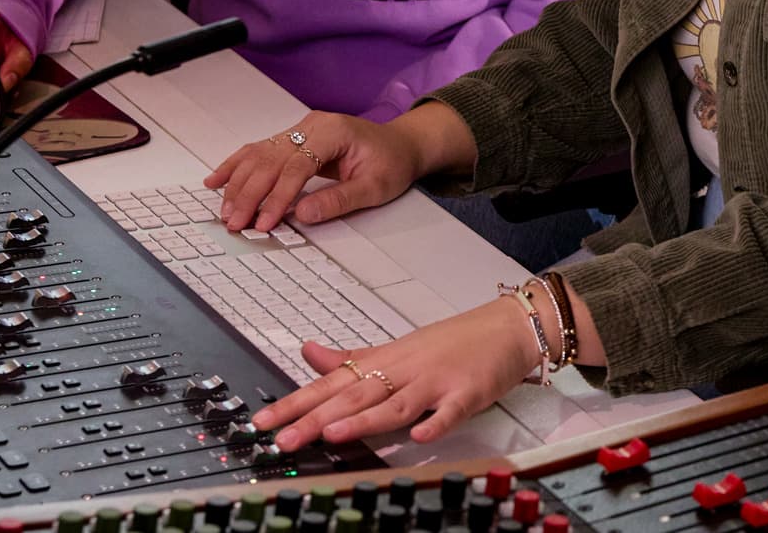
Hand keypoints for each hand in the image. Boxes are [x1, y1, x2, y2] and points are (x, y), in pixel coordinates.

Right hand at [203, 112, 419, 231]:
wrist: (401, 144)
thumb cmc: (392, 162)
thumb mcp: (375, 187)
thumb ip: (339, 200)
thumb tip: (303, 215)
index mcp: (334, 131)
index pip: (297, 165)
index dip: (278, 196)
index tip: (264, 222)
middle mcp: (312, 125)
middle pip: (271, 159)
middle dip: (250, 193)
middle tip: (235, 222)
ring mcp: (300, 129)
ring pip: (259, 154)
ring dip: (238, 183)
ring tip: (226, 211)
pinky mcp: (293, 138)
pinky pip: (259, 150)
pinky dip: (236, 166)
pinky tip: (216, 181)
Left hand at [250, 298, 542, 449]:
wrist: (506, 327)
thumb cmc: (452, 342)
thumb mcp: (396, 348)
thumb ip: (351, 357)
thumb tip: (307, 352)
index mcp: (385, 361)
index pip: (331, 384)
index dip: (295, 403)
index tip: (262, 423)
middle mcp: (405, 370)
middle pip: (354, 396)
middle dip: (316, 418)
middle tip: (284, 440)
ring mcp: (436, 382)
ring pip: (396, 404)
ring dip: (364, 419)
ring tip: (333, 434)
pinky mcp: (468, 393)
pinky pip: (450, 411)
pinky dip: (436, 424)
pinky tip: (420, 437)